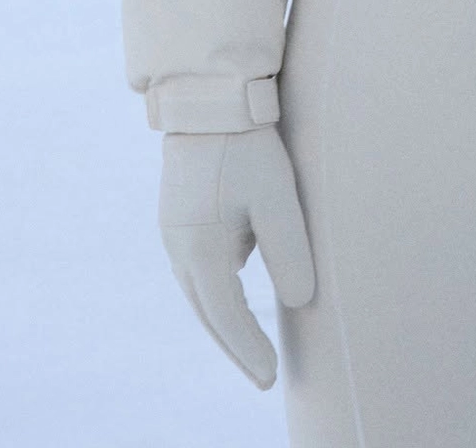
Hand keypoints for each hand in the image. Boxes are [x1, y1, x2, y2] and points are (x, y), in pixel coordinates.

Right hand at [159, 126, 315, 388]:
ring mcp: (175, 230)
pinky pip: (199, 265)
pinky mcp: (179, 213)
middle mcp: (180, 247)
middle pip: (208, 312)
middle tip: (262, 375)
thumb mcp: (277, 198)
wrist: (208, 97)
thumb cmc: (246, 146)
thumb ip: (289, 252)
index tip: (271, 378)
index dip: (249, 351)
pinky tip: (238, 284)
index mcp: (200, 250)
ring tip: (251, 342)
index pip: (227, 317)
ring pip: (200, 290)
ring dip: (224, 317)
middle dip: (235, 345)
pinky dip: (218, 287)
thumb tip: (300, 301)